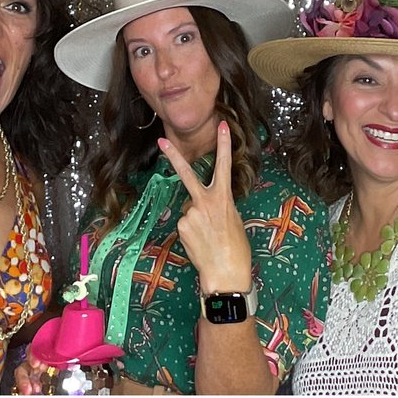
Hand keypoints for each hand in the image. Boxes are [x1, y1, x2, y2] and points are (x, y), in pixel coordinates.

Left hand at [155, 121, 254, 297]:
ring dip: (196, 220)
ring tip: (209, 237)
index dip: (224, 144)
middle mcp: (205, 202)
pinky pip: (184, 224)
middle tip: (161, 140)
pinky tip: (200, 242)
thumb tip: (201, 207)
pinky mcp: (181, 227)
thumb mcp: (233, 220)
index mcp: (223, 198)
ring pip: (188, 210)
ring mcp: (190, 214)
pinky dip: (191, 232)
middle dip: (173, 156)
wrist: (226, 272)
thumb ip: (217, 207)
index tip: (221, 125)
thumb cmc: (235, 249)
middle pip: (186, 174)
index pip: (224, 166)